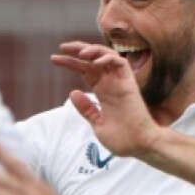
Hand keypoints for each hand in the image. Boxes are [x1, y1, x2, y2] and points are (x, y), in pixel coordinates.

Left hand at [52, 41, 161, 157]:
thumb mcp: (97, 123)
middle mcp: (111, 83)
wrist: (140, 146)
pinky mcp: (130, 84)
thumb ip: (86, 109)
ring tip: (79, 53)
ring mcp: (120, 83)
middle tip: (62, 47)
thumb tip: (73, 92)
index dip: (70, 62)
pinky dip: (108, 59)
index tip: (54, 59)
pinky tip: (95, 63)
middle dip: (77, 50)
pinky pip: (120, 64)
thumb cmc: (122, 139)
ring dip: (93, 51)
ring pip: (107, 56)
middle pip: (93, 59)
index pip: (85, 70)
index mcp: (103, 91)